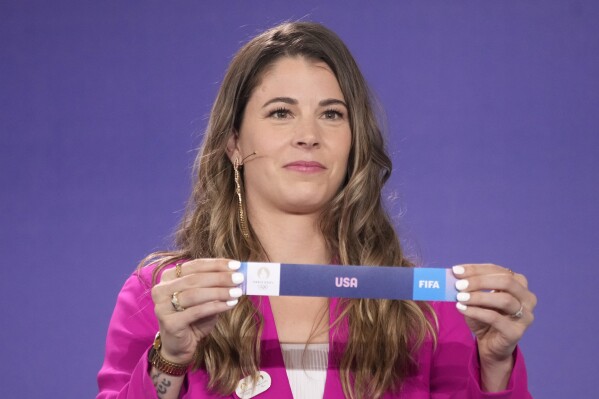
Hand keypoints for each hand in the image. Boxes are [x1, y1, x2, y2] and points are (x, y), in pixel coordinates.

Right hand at [151, 258, 243, 363]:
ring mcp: (162, 306)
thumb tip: (236, 274)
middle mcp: (161, 289)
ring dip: (219, 292)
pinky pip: (196, 311)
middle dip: (220, 277)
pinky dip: (215, 306)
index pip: (195, 265)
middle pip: (195, 279)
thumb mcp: (205, 298)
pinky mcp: (170, 323)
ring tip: (237, 292)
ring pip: (194, 294)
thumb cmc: (194, 318)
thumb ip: (216, 285)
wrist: (179, 346)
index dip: (217, 264)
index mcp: (168, 277)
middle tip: (239, 278)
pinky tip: (230, 304)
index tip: (236, 265)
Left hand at [452, 264, 536, 389]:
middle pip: (506, 281)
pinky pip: (495, 318)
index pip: (497, 270)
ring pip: (504, 300)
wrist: (491, 346)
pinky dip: (476, 312)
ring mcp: (526, 315)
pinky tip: (461, 309)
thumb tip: (454, 274)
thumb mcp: (476, 298)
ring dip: (478, 297)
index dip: (476, 269)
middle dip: (479, 281)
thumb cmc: (484, 317)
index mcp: (519, 284)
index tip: (456, 270)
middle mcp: (527, 298)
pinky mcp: (517, 332)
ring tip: (459, 297)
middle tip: (459, 284)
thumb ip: (469, 286)